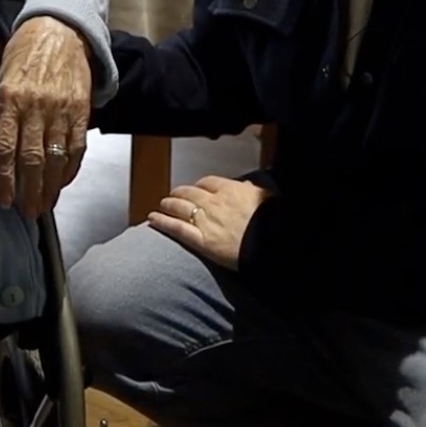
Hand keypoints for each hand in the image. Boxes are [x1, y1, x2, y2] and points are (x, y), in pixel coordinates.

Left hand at [0, 16, 92, 219]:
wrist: (60, 29)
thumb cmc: (25, 54)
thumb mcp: (2, 82)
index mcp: (10, 100)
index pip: (6, 149)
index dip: (4, 180)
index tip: (5, 201)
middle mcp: (36, 106)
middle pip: (32, 159)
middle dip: (30, 191)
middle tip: (28, 212)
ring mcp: (61, 108)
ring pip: (56, 157)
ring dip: (51, 186)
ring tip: (45, 205)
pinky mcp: (82, 109)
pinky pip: (77, 146)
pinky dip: (71, 168)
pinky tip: (64, 182)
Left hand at [149, 176, 270, 269]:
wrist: (272, 244)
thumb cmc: (273, 222)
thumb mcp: (267, 199)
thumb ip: (254, 192)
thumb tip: (248, 187)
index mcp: (231, 190)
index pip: (208, 182)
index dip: (200, 185)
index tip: (198, 189)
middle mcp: (215, 202)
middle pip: (189, 192)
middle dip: (179, 193)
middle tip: (174, 196)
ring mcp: (206, 220)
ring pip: (179, 207)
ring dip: (168, 204)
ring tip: (163, 205)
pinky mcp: (201, 240)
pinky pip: (176, 228)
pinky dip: (162, 222)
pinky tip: (152, 219)